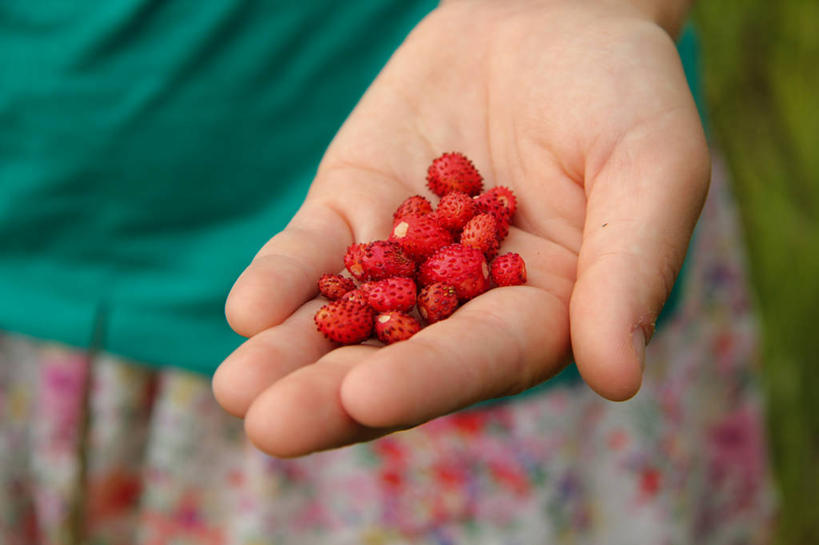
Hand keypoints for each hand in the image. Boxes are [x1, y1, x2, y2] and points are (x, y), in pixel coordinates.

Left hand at [212, 0, 708, 456]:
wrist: (552, 18)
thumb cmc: (623, 94)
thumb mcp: (651, 169)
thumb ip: (631, 271)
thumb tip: (618, 380)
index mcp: (542, 311)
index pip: (479, 357)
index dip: (425, 378)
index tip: (366, 400)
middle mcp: (465, 301)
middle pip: (395, 359)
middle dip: (331, 396)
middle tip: (269, 428)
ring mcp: (402, 258)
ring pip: (342, 318)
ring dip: (289, 355)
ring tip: (236, 392)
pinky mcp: (356, 212)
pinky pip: (314, 252)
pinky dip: (283, 278)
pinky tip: (248, 311)